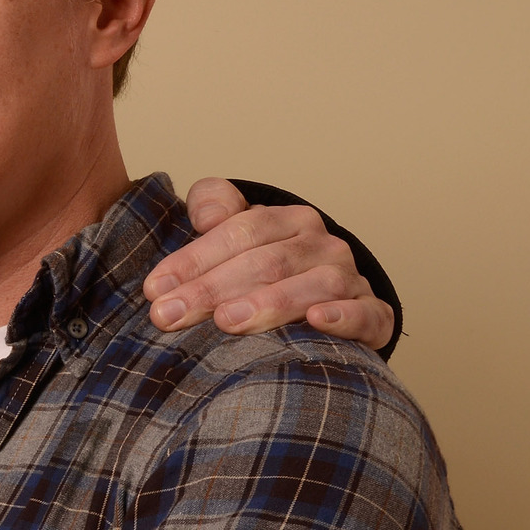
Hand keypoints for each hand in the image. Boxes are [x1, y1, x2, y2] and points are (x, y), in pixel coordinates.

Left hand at [145, 178, 393, 350]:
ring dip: (270, 303)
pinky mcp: (375, 316)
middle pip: (267, 262)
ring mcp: (350, 279)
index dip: (194, 260)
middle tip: (170, 316)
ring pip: (314, 285)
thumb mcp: (234, 234)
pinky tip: (316, 321)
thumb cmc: (261, 272)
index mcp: (287, 221)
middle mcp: (322, 245)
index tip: (154, 289)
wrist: (323, 306)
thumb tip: (206, 214)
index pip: (239, 232)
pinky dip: (344, 316)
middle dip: (212, 290)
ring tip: (228, 321)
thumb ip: (214, 208)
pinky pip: (367, 314)